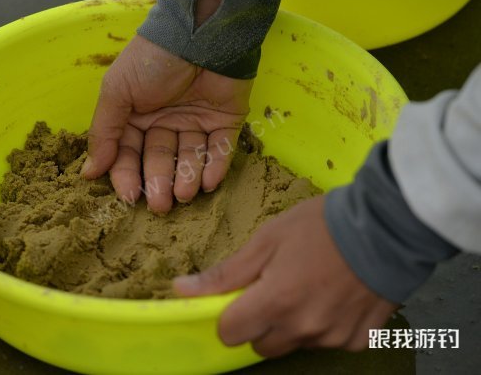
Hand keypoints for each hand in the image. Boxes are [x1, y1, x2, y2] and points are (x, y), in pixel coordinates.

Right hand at [81, 36, 252, 213]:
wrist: (199, 34)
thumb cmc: (152, 61)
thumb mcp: (117, 92)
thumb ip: (104, 133)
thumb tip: (89, 173)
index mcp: (137, 117)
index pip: (129, 154)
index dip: (128, 176)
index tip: (131, 196)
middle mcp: (165, 123)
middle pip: (160, 160)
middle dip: (160, 182)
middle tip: (162, 205)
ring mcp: (196, 122)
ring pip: (190, 159)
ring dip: (187, 178)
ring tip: (185, 193)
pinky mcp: (225, 121)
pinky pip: (220, 149)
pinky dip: (216, 167)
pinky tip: (208, 182)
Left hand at [174, 196, 397, 355]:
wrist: (388, 225)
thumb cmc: (321, 225)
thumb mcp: (268, 239)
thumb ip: (226, 273)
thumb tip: (181, 290)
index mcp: (275, 302)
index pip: (229, 334)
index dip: (229, 316)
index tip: (241, 298)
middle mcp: (303, 329)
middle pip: (261, 345)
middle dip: (260, 322)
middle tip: (277, 287)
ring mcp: (333, 338)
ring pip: (295, 344)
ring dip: (293, 324)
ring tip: (311, 286)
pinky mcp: (360, 339)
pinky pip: (329, 342)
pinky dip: (326, 326)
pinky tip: (336, 296)